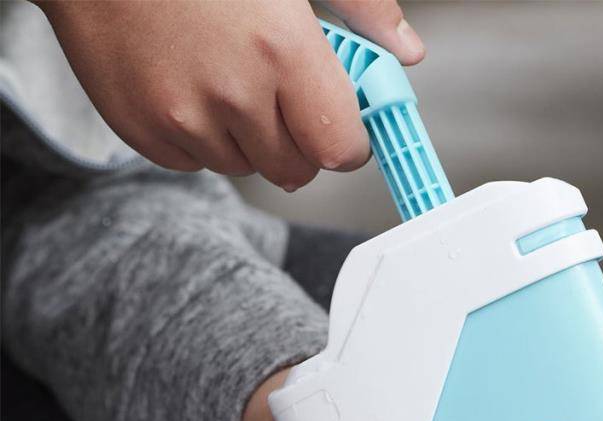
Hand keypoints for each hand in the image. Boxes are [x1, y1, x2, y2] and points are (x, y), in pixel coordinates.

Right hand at [39, 0, 423, 189]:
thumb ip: (359, 8)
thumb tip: (406, 53)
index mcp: (281, 49)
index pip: (342, 151)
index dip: (345, 139)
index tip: (339, 122)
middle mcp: (234, 94)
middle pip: (298, 170)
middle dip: (299, 139)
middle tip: (278, 89)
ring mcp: (183, 119)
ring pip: (248, 168)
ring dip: (248, 138)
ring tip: (224, 73)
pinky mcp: (144, 133)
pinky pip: (198, 163)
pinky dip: (201, 137)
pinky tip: (187, 83)